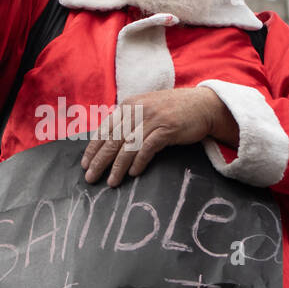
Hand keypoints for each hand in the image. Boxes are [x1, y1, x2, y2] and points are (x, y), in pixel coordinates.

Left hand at [80, 88, 237, 186]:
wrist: (203, 105)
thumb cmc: (173, 111)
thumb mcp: (146, 109)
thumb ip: (129, 121)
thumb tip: (109, 142)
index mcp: (129, 105)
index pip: (105, 129)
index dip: (94, 148)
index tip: (85, 164)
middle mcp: (138, 110)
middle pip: (113, 139)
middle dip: (100, 160)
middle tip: (90, 178)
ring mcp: (153, 118)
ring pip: (128, 146)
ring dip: (117, 166)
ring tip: (111, 182)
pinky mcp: (167, 128)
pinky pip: (148, 147)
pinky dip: (139, 162)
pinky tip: (133, 174)